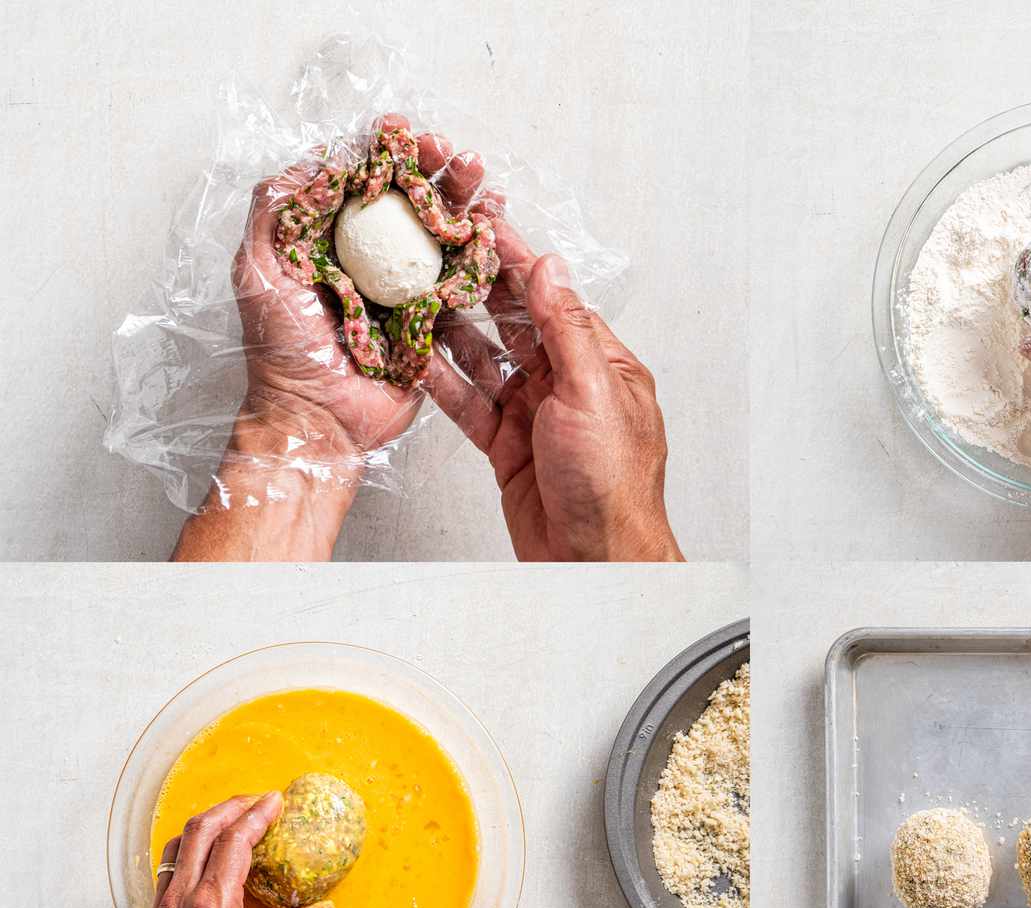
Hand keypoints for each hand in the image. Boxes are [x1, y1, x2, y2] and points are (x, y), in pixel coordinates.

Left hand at [174, 113, 483, 559]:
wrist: (319, 417)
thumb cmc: (281, 352)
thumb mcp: (258, 272)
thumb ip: (273, 214)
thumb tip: (309, 163)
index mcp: (332, 242)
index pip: (363, 182)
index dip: (384, 152)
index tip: (400, 130)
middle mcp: (372, 260)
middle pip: (409, 200)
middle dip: (432, 168)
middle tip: (447, 149)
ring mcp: (407, 288)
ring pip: (442, 230)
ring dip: (463, 197)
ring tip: (477, 173)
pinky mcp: (436, 319)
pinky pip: (463, 278)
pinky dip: (482, 247)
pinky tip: (494, 219)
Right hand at [424, 228, 681, 560]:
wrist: (596, 560)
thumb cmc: (613, 485)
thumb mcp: (592, 393)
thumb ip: (566, 330)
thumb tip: (550, 269)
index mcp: (602, 365)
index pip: (553, 299)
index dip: (517, 259)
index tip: (483, 222)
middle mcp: (568, 384)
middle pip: (515, 323)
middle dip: (477, 286)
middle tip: (437, 249)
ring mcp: (535, 414)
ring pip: (485, 360)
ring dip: (452, 330)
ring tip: (415, 292)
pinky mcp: (506, 445)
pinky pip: (469, 403)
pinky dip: (442, 382)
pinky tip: (415, 357)